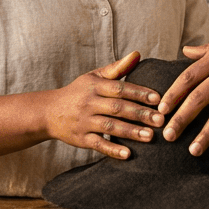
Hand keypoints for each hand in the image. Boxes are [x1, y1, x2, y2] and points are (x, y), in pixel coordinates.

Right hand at [44, 51, 163, 159]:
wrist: (47, 112)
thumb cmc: (77, 92)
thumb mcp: (94, 77)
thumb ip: (117, 68)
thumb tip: (138, 54)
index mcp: (94, 86)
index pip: (120, 89)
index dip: (139, 93)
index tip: (158, 99)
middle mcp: (89, 103)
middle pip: (117, 108)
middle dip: (140, 114)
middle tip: (161, 120)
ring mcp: (84, 122)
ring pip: (109, 127)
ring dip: (130, 132)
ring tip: (150, 136)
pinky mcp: (80, 139)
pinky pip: (97, 145)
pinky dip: (112, 150)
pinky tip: (128, 154)